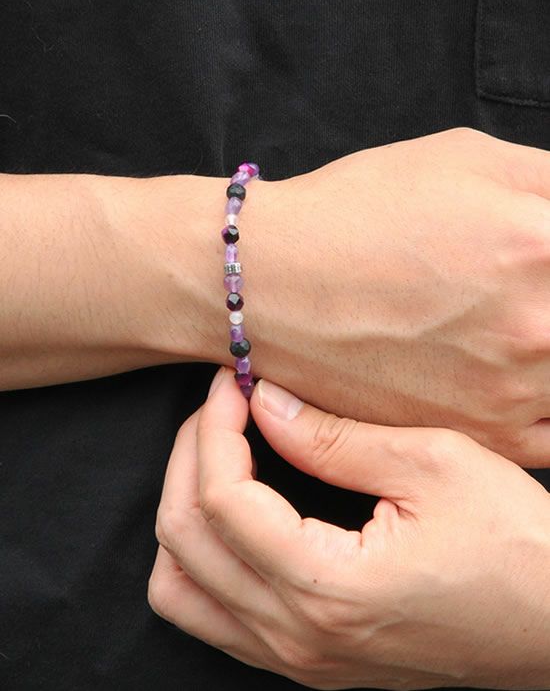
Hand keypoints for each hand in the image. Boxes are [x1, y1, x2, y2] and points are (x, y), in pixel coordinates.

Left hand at [149, 368, 549, 689]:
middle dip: (190, 457)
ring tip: (220, 457)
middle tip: (223, 408)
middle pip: (184, 541)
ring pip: (181, 589)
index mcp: (327, 589)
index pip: (222, 500)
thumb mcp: (433, 465)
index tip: (235, 382)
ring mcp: (300, 659)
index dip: (215, 427)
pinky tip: (239, 513)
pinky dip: (204, 557)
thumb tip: (266, 403)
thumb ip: (334, 436)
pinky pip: (215, 615)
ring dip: (185, 512)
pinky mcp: (311, 660)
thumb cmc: (517, 542)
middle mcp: (298, 637)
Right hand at [243, 127, 549, 465]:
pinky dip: (549, 401)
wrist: (267, 283)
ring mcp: (512, 391)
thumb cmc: (357, 211)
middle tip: (530, 289)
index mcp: (545, 241)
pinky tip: (528, 372)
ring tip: (513, 324)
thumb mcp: (466, 157)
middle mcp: (541, 325)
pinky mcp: (479, 435)